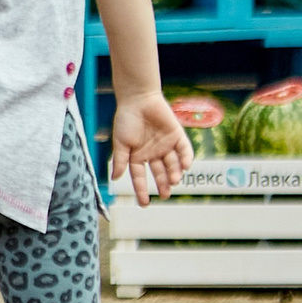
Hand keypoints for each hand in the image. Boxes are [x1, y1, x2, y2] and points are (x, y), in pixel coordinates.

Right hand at [106, 89, 189, 206]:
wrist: (138, 99)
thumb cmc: (126, 120)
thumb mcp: (120, 143)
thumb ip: (121, 161)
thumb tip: (115, 179)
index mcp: (138, 156)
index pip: (140, 177)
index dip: (142, 190)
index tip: (144, 203)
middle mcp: (153, 153)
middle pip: (160, 173)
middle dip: (163, 184)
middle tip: (166, 194)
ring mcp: (166, 145)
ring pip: (173, 164)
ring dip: (174, 173)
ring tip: (174, 180)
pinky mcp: (178, 136)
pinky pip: (185, 150)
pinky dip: (186, 158)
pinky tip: (185, 166)